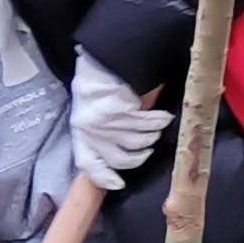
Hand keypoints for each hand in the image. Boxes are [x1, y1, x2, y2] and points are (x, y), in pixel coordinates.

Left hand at [66, 56, 171, 189]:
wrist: (103, 58)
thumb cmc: (97, 85)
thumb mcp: (90, 112)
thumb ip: (100, 135)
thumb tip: (120, 157)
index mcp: (80, 132)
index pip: (88, 164)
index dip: (103, 177)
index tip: (118, 184)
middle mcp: (92, 131)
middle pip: (122, 159)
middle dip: (139, 157)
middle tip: (148, 149)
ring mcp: (108, 123)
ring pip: (139, 142)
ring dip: (152, 136)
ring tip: (155, 127)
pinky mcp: (124, 111)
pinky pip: (149, 125)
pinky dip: (160, 121)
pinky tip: (163, 116)